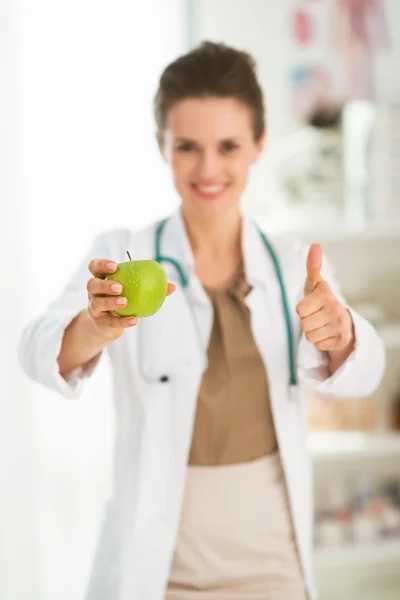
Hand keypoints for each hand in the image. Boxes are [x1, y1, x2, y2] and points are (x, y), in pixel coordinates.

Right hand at [86, 258, 175, 340]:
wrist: (108, 324)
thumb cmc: (124, 300)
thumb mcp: (134, 291)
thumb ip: (151, 286)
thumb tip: (172, 286)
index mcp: (101, 279)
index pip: (94, 267)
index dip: (101, 264)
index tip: (115, 266)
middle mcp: (93, 292)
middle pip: (91, 284)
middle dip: (104, 284)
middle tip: (120, 287)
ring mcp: (94, 308)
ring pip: (97, 304)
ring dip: (111, 302)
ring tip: (125, 301)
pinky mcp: (99, 323)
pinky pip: (110, 322)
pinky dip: (122, 321)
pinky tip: (135, 320)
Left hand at [296, 244, 353, 365]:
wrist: (342, 322)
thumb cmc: (321, 301)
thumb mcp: (315, 285)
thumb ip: (313, 266)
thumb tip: (315, 244)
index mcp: (326, 295)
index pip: (299, 310)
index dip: (302, 310)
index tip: (311, 305)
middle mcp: (336, 309)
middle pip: (303, 325)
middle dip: (307, 322)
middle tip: (316, 317)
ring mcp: (341, 325)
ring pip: (310, 336)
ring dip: (313, 333)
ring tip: (322, 325)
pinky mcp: (343, 340)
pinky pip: (318, 345)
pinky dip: (321, 342)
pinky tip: (328, 334)